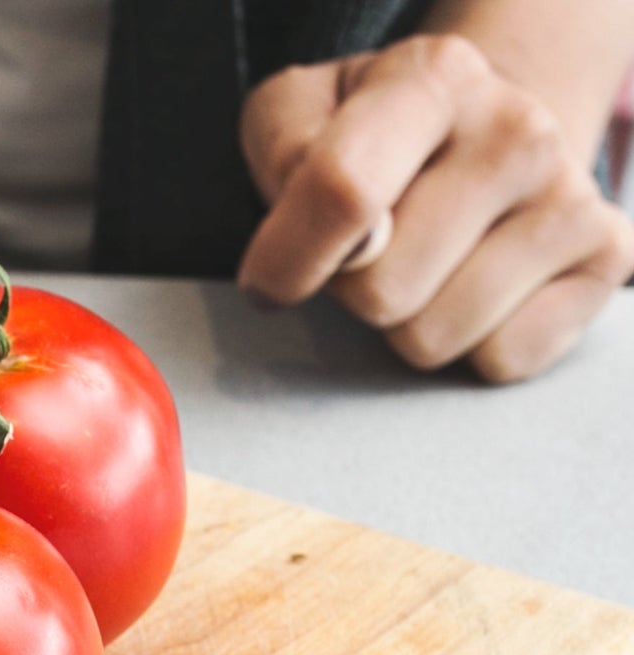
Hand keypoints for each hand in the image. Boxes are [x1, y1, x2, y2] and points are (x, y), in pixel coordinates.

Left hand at [238, 33, 633, 382]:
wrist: (484, 139)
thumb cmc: (372, 142)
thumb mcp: (296, 118)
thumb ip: (285, 156)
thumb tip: (331, 238)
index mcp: (432, 78)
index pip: (343, 192)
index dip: (288, 260)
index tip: (269, 280)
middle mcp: (518, 129)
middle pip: (383, 290)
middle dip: (353, 291)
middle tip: (373, 253)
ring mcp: (571, 195)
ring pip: (433, 336)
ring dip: (407, 322)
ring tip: (423, 265)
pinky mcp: (606, 259)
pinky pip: (499, 359)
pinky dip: (471, 345)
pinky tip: (474, 288)